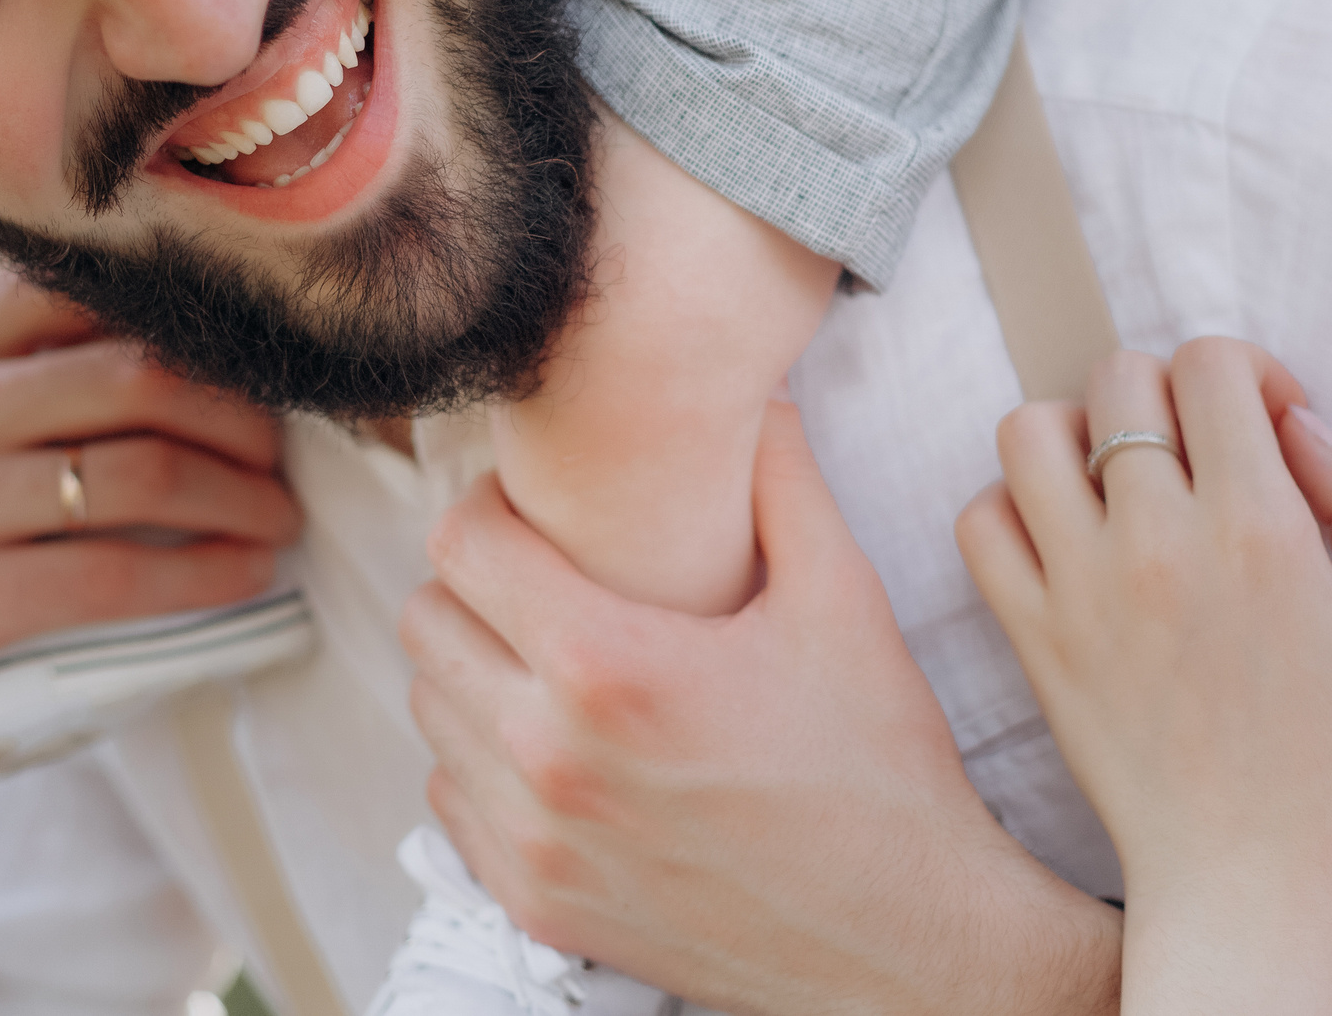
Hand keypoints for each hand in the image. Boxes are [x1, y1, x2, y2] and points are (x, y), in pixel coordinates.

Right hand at [0, 275, 298, 785]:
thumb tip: (139, 330)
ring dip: (240, 497)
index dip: (200, 328)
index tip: (259, 359)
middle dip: (242, 416)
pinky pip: (113, 576)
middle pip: (142, 379)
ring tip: (278, 515)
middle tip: (286, 449)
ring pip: (142, 473)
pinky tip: (242, 576)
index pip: (94, 297)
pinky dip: (201, 574)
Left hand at [402, 403, 1122, 1015]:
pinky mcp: (535, 904)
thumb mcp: (842, 600)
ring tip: (548, 653)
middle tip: (541, 573)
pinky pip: (450, 800)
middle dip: (475, 581)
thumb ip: (778, 478)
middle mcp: (547, 757)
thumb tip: (753, 391)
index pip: (464, 544)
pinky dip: (480, 761)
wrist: (906, 939)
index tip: (540, 508)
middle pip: (425, 620)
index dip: (494, 505)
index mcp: (607, 666)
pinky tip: (555, 741)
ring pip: (428, 711)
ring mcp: (532, 840)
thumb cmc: (878, 772)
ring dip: (473, 667)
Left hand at [956, 342, 1331, 1015]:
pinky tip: (1065, 534)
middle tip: (1196, 451)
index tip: (1263, 423)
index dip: (1243, 371)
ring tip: (1116, 476)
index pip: (1210, 364)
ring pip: (1030, 429)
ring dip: (1075, 431)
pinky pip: (980, 519)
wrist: (1250, 879)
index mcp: (1260, 531)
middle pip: (1119, 378)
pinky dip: (1011, 504)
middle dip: (1165, 392)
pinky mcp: (1031, 633)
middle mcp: (1158, 543)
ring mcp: (1080, 586)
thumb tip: (1299, 422)